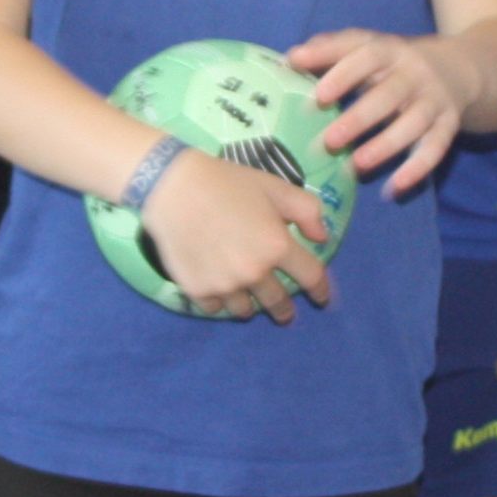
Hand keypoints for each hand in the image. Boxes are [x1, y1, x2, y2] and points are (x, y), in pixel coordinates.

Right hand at [136, 146, 335, 322]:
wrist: (174, 188)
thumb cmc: (228, 183)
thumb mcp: (276, 187)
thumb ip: (307, 211)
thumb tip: (322, 238)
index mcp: (277, 246)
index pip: (311, 278)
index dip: (321, 290)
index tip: (321, 298)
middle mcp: (254, 272)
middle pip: (278, 303)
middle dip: (284, 310)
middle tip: (284, 313)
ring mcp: (224, 285)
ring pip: (245, 310)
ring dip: (251, 306)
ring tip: (248, 302)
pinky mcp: (197, 290)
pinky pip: (215, 308)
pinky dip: (220, 302)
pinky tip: (218, 290)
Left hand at [292, 28, 473, 196]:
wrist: (456, 68)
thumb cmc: (390, 63)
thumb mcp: (366, 49)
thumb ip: (329, 51)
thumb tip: (290, 59)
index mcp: (388, 49)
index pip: (365, 54)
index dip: (342, 74)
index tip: (318, 96)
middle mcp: (414, 72)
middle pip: (389, 93)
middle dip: (360, 118)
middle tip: (329, 141)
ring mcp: (434, 98)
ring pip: (414, 122)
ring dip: (386, 145)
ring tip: (356, 165)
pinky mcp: (448, 124)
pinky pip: (435, 149)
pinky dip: (416, 169)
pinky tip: (393, 189)